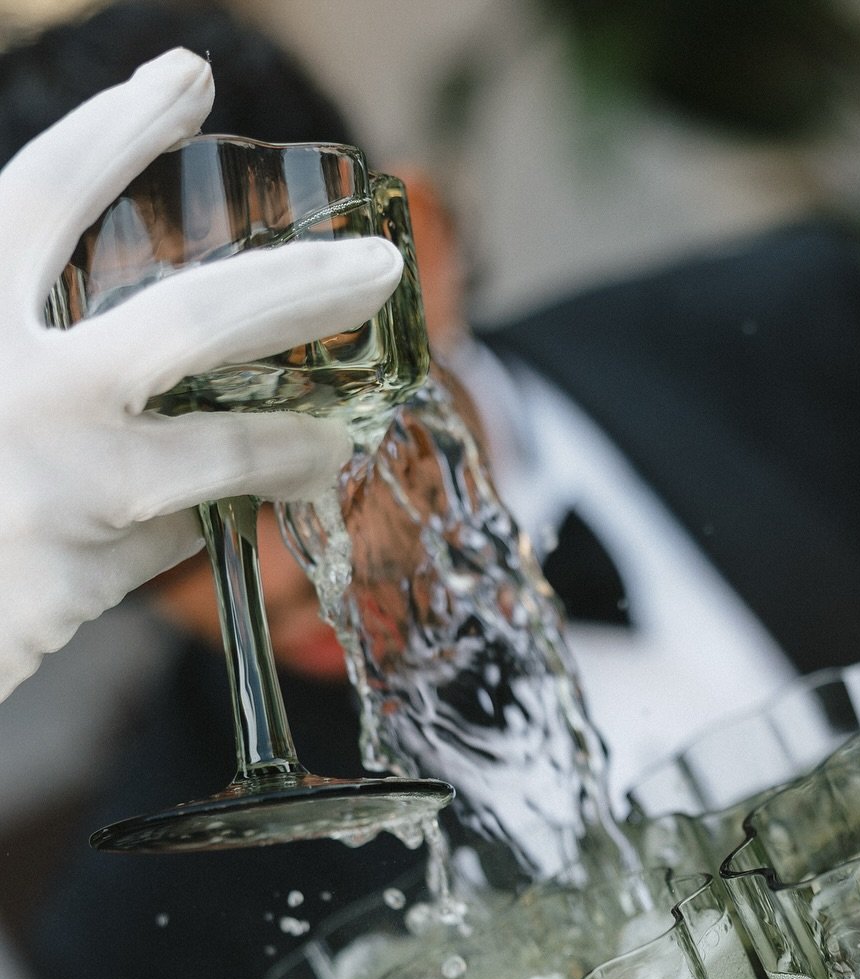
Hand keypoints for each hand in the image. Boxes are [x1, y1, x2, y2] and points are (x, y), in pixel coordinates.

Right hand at [0, 47, 403, 701]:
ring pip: (221, 448)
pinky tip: (214, 515)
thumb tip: (159, 324)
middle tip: (380, 267)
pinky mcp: (73, 576)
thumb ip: (16, 315)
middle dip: (300, 289)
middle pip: (191, 319)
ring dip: (294, 442)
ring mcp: (50, 483)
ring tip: (333, 439)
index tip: (189, 79)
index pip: (43, 193)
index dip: (118, 129)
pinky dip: (194, 519)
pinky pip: (173, 532)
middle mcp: (4, 383)